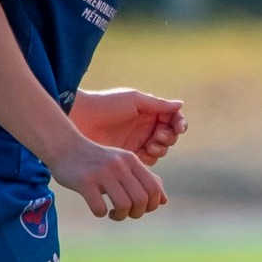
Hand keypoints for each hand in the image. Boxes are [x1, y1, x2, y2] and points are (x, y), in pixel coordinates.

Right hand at [48, 135, 167, 219]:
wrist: (65, 146)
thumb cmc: (98, 160)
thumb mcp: (125, 163)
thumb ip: (145, 179)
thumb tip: (164, 201)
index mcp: (132, 161)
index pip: (154, 188)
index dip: (152, 205)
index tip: (140, 208)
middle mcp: (119, 165)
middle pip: (141, 199)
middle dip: (137, 213)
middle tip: (126, 213)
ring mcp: (102, 173)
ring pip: (123, 205)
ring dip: (120, 216)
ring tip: (113, 213)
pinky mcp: (84, 181)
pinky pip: (99, 207)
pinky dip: (101, 213)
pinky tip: (98, 209)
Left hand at [70, 87, 186, 164]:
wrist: (80, 119)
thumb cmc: (106, 105)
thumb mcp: (134, 100)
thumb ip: (158, 104)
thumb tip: (180, 105)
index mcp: (148, 112)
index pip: (172, 119)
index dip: (179, 124)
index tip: (179, 128)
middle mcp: (144, 127)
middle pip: (169, 136)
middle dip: (168, 137)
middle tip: (158, 136)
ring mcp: (137, 142)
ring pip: (161, 150)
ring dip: (161, 148)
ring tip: (151, 145)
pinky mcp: (128, 156)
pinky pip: (148, 161)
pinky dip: (150, 159)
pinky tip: (144, 154)